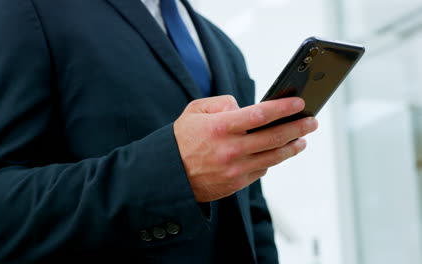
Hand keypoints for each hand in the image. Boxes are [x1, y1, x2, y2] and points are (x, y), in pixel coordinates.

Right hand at [174, 95, 317, 201]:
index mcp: (220, 127)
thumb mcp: (194, 111)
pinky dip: (271, 161)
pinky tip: (275, 154)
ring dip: (292, 147)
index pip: (260, 114)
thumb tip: (245, 108)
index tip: (299, 104)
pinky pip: (261, 171)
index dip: (283, 108)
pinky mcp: (237, 184)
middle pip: (274, 137)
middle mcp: (231, 149)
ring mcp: (235, 170)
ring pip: (273, 158)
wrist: (168, 176)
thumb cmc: (182, 140)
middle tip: (312, 121)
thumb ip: (221, 103)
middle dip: (298, 128)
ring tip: (302, 140)